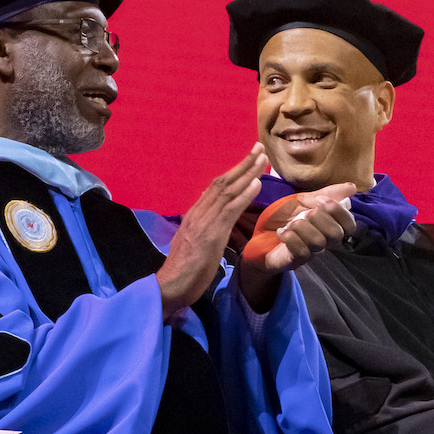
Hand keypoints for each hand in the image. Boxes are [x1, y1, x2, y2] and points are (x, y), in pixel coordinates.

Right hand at [157, 146, 265, 321]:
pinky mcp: (210, 235)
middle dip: (243, 164)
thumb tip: (215, 221)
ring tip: (262, 160)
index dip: (233, 172)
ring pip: (227, 191)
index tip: (249, 158)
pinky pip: (229, 210)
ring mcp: (203, 222)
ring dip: (247, 173)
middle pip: (223, 183)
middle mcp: (198, 213)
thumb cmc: (185, 270)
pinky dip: (243, 195)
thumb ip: (204, 228)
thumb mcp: (195, 243)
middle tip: (259, 148)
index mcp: (195, 215)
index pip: (215, 188)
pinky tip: (256, 184)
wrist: (171, 286)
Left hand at [238, 185, 357, 310]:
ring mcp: (311, 252)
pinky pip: (301, 252)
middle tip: (305, 213)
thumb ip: (326, 194)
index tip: (320, 200)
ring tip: (290, 224)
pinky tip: (282, 233)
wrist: (258, 234)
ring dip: (303, 228)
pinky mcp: (295, 260)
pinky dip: (291, 238)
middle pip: (337, 235)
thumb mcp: (303, 200)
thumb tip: (352, 188)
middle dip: (321, 219)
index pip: (349, 225)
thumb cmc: (283, 217)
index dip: (339, 212)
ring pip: (319, 242)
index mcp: (329, 225)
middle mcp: (324, 241)